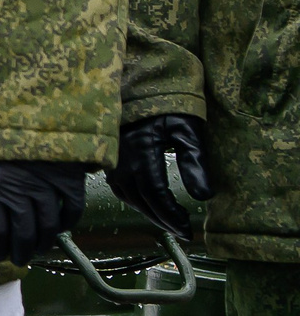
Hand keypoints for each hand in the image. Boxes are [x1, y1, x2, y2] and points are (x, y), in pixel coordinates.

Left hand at [0, 160, 89, 264]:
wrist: (29, 105)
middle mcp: (21, 194)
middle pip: (24, 235)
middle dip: (20, 252)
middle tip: (19, 259)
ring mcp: (48, 189)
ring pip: (48, 227)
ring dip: (43, 243)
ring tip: (38, 249)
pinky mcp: (69, 181)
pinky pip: (72, 210)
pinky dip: (67, 223)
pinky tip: (60, 227)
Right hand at [108, 115, 211, 237]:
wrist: (140, 83)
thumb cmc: (167, 104)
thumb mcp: (186, 128)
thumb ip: (195, 161)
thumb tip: (204, 196)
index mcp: (142, 151)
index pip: (156, 194)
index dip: (172, 215)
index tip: (189, 229)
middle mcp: (123, 159)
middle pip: (141, 200)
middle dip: (163, 219)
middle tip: (183, 232)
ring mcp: (114, 158)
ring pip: (128, 196)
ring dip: (149, 213)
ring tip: (168, 222)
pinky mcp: (111, 157)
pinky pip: (119, 187)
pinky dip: (135, 201)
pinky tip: (148, 204)